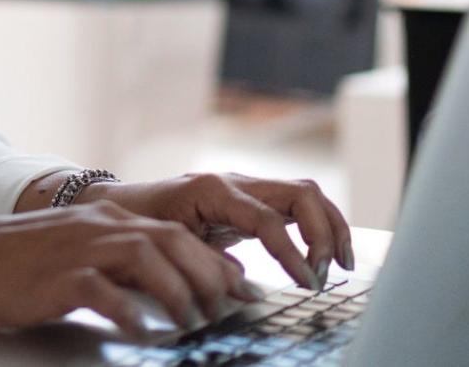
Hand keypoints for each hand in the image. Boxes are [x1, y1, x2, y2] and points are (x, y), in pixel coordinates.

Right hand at [0, 200, 261, 334]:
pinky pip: (101, 289)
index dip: (216, 262)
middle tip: (226, 310)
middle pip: (173, 241)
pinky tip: (141, 330)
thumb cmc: (19, 263)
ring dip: (177, 290)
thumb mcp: (78, 250)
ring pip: (147, 256)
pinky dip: (127, 308)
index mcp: (110, 218)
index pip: (179, 233)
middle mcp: (101, 225)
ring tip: (192, 322)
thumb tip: (168, 288)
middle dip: (208, 276)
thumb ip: (120, 262)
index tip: (242, 289)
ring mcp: (79, 246)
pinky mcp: (56, 275)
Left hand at [78, 173, 353, 290]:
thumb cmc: (143, 223)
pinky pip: (297, 203)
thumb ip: (205, 261)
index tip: (307, 282)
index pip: (267, 219)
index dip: (291, 253)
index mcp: (214, 190)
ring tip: (341, 263)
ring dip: (330, 226)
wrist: (127, 203)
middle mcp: (237, 181)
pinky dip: (319, 224)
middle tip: (324, 272)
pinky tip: (327, 253)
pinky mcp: (255, 197)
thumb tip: (244, 287)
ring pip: (306, 194)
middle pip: (300, 193)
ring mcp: (249, 185)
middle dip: (323, 233)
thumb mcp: (170, 244)